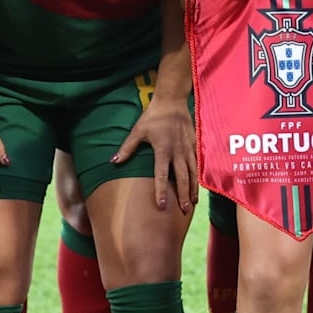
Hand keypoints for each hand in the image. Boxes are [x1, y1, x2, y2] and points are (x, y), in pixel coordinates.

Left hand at [114, 96, 198, 212]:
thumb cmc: (153, 117)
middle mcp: (177, 152)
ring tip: (192, 203)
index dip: (161, 191)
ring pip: (193, 173)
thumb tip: (113, 162)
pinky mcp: (194, 145)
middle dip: (183, 195)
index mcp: (163, 150)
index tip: (161, 206)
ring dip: (193, 189)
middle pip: (182, 178)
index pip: (162, 175)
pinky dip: (198, 176)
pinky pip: (198, 164)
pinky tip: (198, 186)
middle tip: (184, 210)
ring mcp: (188, 149)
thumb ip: (127, 148)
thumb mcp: (138, 131)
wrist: (172, 101)